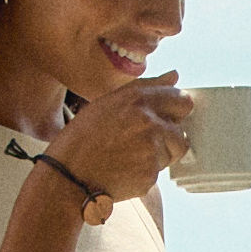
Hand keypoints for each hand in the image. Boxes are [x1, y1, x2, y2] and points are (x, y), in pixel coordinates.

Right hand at [38, 72, 191, 208]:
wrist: (68, 175)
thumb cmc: (83, 137)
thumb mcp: (108, 102)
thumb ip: (146, 87)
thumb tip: (175, 76)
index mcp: (139, 100)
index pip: (182, 101)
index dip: (174, 111)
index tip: (164, 118)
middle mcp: (149, 123)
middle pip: (182, 132)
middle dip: (169, 137)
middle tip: (143, 142)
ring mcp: (152, 151)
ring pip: (172, 154)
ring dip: (158, 156)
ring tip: (129, 155)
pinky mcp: (150, 175)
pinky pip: (158, 172)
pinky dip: (145, 172)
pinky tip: (123, 169)